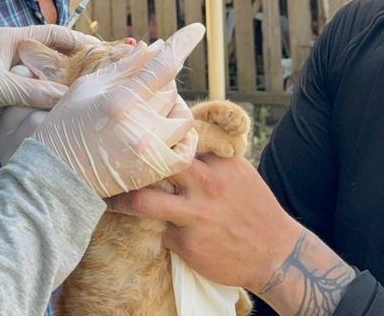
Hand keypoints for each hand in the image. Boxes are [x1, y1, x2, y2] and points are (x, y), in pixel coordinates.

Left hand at [0, 25, 102, 124]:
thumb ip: (32, 90)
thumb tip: (65, 96)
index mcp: (10, 39)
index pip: (51, 32)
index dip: (76, 39)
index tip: (97, 48)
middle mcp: (11, 50)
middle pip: (51, 51)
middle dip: (73, 59)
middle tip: (96, 70)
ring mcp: (9, 68)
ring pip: (44, 70)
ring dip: (61, 78)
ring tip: (84, 87)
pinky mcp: (7, 86)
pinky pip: (35, 85)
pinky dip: (49, 91)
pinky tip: (62, 101)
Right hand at [32, 24, 203, 197]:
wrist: (57, 176)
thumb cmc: (65, 126)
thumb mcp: (86, 89)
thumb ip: (122, 68)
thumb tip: (152, 47)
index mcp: (120, 100)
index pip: (162, 66)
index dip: (181, 44)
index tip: (198, 29)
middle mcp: (139, 125)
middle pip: (171, 90)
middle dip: (160, 83)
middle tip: (140, 89)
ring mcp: (150, 150)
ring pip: (183, 116)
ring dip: (172, 108)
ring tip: (150, 111)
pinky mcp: (155, 170)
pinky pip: (188, 149)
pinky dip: (185, 137)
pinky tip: (170, 130)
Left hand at [109, 155, 355, 314]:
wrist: (277, 253)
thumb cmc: (255, 209)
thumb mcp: (239, 172)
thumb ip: (211, 157)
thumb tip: (181, 139)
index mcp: (219, 161)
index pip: (180, 137)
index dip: (156, 133)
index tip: (137, 130)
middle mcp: (205, 184)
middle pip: (155, 163)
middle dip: (131, 161)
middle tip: (110, 161)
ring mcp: (194, 214)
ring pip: (142, 201)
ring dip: (120, 200)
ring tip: (106, 197)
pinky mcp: (186, 243)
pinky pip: (158, 231)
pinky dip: (154, 229)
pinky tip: (151, 229)